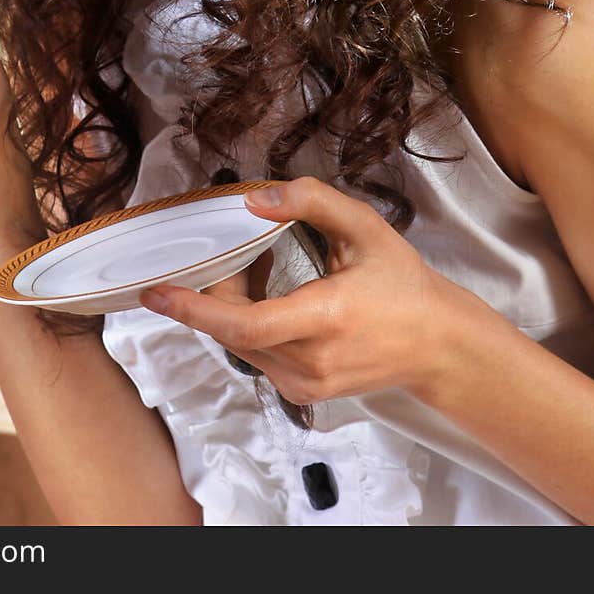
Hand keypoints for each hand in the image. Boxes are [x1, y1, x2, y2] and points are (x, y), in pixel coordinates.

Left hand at [139, 176, 456, 404]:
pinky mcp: (303, 393)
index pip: (244, 324)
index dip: (194, 309)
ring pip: (240, 344)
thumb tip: (255, 199)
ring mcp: (305, 384)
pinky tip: (266, 294)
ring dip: (229, 306)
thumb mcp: (365, 227)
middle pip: (233, 330)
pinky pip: (256, 355)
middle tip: (217, 252)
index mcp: (326, 318)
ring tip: (248, 266)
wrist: (437, 345)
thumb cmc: (402, 282)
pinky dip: (248, 324)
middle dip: (212, 290)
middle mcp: (311, 361)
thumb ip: (311, 201)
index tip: (156, 291)